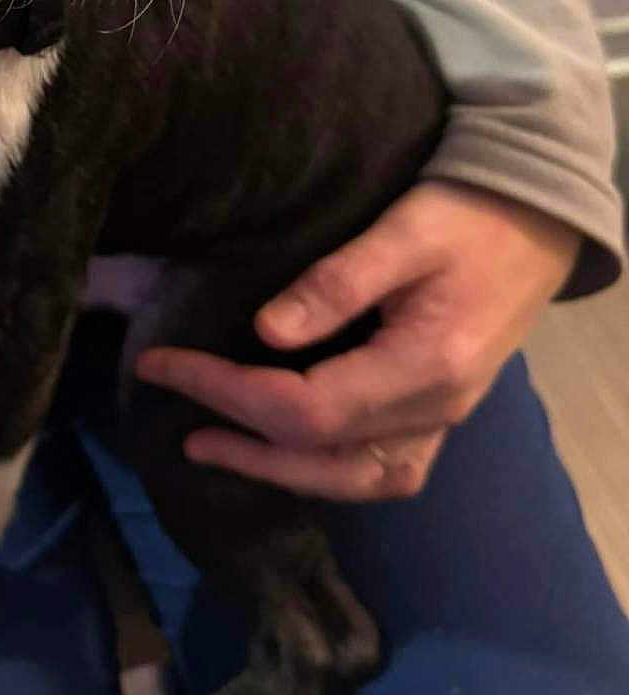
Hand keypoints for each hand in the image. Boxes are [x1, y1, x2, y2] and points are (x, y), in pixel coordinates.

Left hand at [134, 181, 578, 500]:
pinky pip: (379, 468)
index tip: (161, 363)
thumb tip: (264, 332)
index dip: (224, 392)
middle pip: (323, 457)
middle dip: (240, 443)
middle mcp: (435, 410)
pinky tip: (281, 449)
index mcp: (423, 366)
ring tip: (215, 447)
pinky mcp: (439, 410)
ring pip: (354, 479)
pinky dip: (323, 470)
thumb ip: (337, 283)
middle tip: (174, 420)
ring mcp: (442, 418)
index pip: (303, 409)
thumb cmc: (466, 215)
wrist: (534, 218)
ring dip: (280, 471)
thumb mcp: (402, 232)